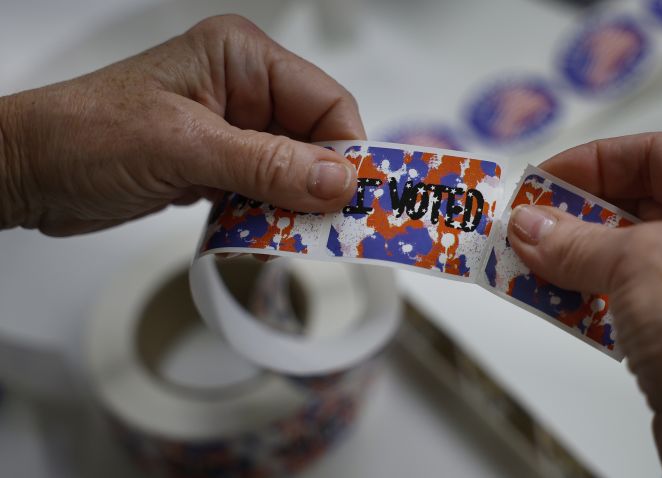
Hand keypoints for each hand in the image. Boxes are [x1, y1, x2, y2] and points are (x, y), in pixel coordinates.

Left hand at [0, 15, 361, 235]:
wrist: (29, 171)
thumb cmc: (86, 135)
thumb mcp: (184, 146)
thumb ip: (266, 164)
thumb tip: (338, 180)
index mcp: (242, 58)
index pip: (326, 102)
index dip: (346, 151)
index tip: (354, 199)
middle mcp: (245, 89)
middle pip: (316, 141)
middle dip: (320, 187)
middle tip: (325, 229)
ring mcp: (233, 129)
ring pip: (295, 173)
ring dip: (292, 208)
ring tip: (279, 235)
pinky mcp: (220, 164)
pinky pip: (266, 192)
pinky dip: (267, 217)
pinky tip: (253, 233)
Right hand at [507, 133, 661, 476]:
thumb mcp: (635, 263)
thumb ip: (573, 238)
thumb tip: (530, 226)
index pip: (657, 152)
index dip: (592, 163)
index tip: (543, 180)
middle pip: (642, 202)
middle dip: (577, 216)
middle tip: (528, 222)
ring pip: (634, 250)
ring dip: (578, 256)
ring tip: (531, 259)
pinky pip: (635, 289)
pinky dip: (594, 289)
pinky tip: (556, 295)